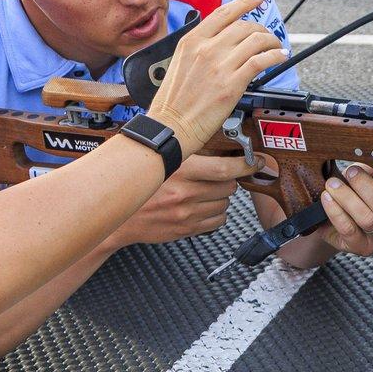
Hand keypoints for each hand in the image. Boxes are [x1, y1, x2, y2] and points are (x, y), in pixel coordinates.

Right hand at [114, 154, 253, 246]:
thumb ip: (185, 151)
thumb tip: (212, 141)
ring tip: (204, 192)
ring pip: (225, 205)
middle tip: (217, 176)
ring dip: (220, 198)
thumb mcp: (159, 160)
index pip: (225, 168)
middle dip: (228, 180)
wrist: (118, 217)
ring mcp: (187, 214)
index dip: (245, 164)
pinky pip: (217, 222)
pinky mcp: (187, 229)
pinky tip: (202, 207)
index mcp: (179, 170)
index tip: (254, 161)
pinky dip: (215, 214)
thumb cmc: (137, 185)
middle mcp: (185, 193)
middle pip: (229, 187)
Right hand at [145, 0, 289, 153]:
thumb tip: (221, 42)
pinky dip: (275, 56)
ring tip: (277, 48)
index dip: (244, 2)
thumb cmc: (172, 102)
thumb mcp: (179, 62)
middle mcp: (206, 48)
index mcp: (191, 41)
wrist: (169, 126)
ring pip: (256, 40)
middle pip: (244, 26)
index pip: (223, 12)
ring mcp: (220, 66)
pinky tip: (280, 58)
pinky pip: (261, 61)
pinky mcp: (232, 84)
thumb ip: (199, 48)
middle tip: (268, 37)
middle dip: (261, 29)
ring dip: (272, 42)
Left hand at [317, 163, 372, 256]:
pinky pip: (349, 229)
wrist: (331, 215)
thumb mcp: (367, 178)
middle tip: (351, 172)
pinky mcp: (360, 247)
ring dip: (347, 197)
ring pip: (367, 219)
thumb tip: (367, 168)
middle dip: (366, 187)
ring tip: (333, 183)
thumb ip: (372, 174)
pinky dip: (336, 211)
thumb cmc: (354, 193)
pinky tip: (328, 198)